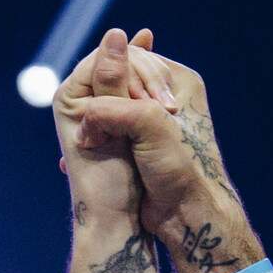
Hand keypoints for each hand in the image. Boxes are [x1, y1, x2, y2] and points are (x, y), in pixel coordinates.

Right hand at [63, 29, 228, 241]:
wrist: (189, 214)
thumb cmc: (180, 169)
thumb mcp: (148, 127)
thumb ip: (113, 106)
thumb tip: (82, 109)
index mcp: (180, 81)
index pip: (134, 57)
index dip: (115, 78)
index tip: (107, 108)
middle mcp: (169, 96)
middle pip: (121, 80)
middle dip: (103, 100)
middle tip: (94, 127)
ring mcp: (154, 120)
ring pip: (113, 106)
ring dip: (96, 119)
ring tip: (84, 138)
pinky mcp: (141, 143)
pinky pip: (112, 128)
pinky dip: (98, 136)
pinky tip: (86, 147)